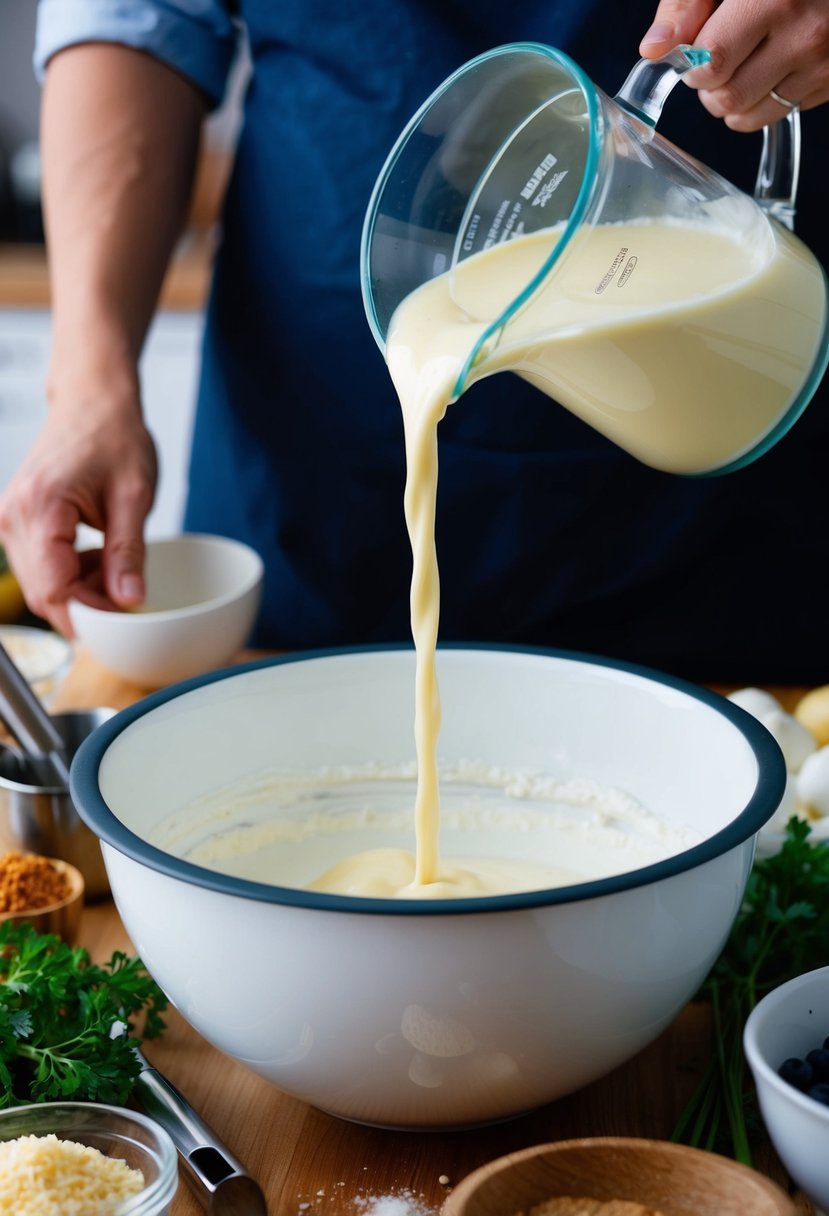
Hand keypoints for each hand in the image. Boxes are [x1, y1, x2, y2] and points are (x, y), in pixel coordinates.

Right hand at [0, 383, 157, 636]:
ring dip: (78, 591)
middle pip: (42, 593)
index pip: (54, 589)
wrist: (93, 400)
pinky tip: (98, 559)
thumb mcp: (134, 496)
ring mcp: (10, 519)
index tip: (125, 619)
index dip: (91, 614)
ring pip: (39, 584)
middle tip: (127, 599)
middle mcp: (13, 516)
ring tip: (115, 569)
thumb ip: (128, 552)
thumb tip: (129, 599)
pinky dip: (69, 574)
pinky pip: (39, 567)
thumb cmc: (113, 436)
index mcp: (40, 508)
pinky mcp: (18, 521)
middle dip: (86, 607)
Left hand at [640, 0, 828, 130]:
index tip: (693, 52)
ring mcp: (821, 65)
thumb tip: (654, 49)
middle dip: (708, 87)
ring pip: (749, 118)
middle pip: (728, 98)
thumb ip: (687, 5)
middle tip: (716, 58)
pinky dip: (761, 101)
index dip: (692, 64)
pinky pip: (777, 115)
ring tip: (741, 64)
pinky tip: (769, 67)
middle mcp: (805, 36)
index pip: (712, 63)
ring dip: (731, 101)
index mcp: (775, 0)